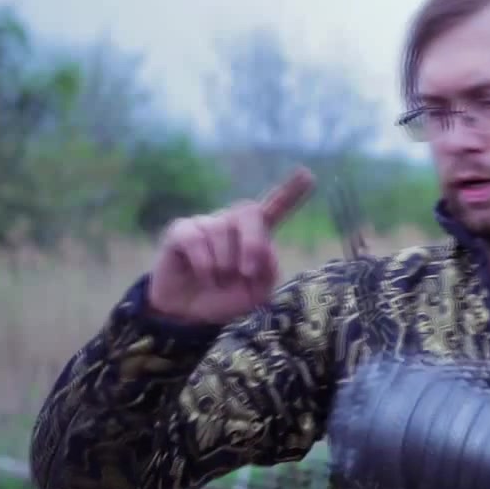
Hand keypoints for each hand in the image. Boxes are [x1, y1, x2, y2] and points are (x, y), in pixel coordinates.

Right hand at [147, 167, 314, 324]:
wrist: (189, 314)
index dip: (291, 191)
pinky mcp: (182, 230)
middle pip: (250, 211)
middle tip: (247, 272)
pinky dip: (203, 266)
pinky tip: (203, 277)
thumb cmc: (227, 297)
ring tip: (218, 280)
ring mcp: (207, 223)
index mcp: (257, 234)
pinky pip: (196, 239)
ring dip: (223, 265)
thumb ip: (269, 272)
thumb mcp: (256, 293)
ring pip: (221, 231)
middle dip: (252, 242)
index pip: (276, 207)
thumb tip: (264, 249)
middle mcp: (233, 223)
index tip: (307, 174)